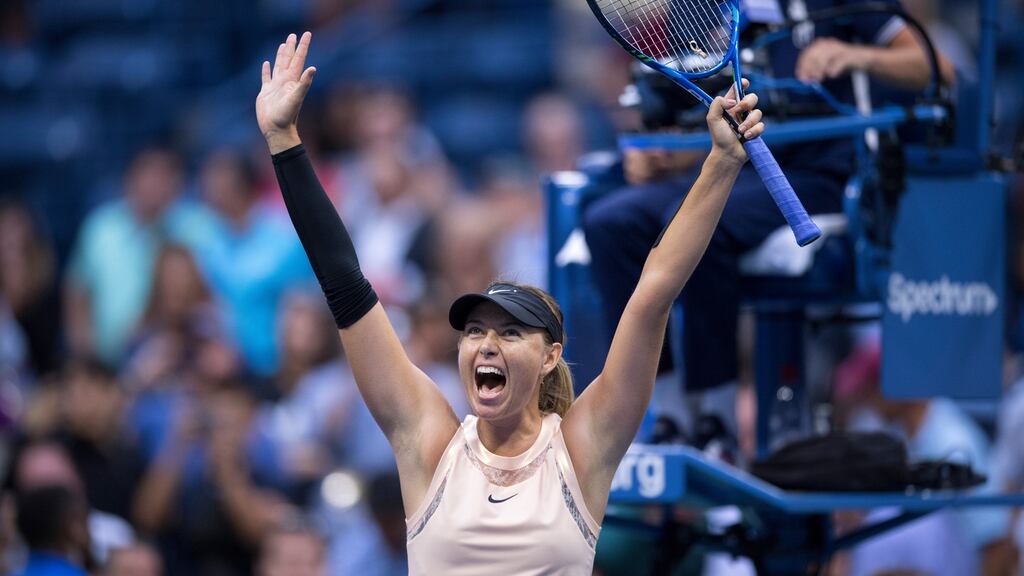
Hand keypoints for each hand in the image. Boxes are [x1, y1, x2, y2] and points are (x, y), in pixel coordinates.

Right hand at [256, 32, 316, 153]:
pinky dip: (266, 70)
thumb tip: (313, 68)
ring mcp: (275, 86)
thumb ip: (304, 83)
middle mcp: (285, 81)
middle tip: (294, 34)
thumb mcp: (296, 98)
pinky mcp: (266, 93)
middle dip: (292, 47)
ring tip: (283, 44)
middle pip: (289, 60)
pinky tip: (266, 63)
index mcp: (292, 80)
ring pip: (278, 66)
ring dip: (281, 55)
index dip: (303, 46)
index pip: (298, 59)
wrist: (276, 130)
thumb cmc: (287, 116)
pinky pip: (266, 78)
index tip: (307, 33)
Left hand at [706, 79, 763, 165]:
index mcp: (730, 106)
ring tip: (740, 131)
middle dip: (748, 102)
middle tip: (739, 110)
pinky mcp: (756, 130)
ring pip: (758, 112)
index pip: (737, 90)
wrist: (727, 154)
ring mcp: (749, 121)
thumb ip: (718, 104)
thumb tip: (734, 101)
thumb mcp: (712, 118)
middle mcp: (741, 112)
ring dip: (749, 122)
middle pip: (752, 97)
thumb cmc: (719, 137)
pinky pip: (761, 125)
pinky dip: (753, 131)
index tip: (745, 83)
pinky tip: (746, 137)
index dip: (742, 84)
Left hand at [796, 37, 866, 82]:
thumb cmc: (842, 62)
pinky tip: (831, 75)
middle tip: (809, 80)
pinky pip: (839, 62)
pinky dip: (834, 69)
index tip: (800, 76)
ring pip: (825, 57)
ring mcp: (839, 48)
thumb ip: (814, 71)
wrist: (862, 58)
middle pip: (814, 55)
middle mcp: (829, 44)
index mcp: (821, 45)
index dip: (802, 66)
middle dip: (810, 69)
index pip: (807, 53)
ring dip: (819, 69)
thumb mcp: (825, 66)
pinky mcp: (849, 54)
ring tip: (819, 78)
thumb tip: (804, 79)